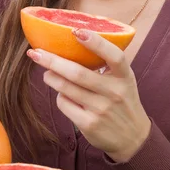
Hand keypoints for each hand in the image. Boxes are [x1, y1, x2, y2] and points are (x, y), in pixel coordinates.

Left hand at [27, 29, 151, 162]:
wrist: (133, 138)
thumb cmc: (123, 100)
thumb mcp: (123, 80)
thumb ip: (106, 64)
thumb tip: (73, 42)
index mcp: (124, 76)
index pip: (114, 56)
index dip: (96, 42)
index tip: (77, 31)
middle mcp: (114, 92)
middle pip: (77, 73)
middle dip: (52, 61)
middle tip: (36, 53)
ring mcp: (101, 110)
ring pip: (66, 88)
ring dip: (51, 78)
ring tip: (46, 72)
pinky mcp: (89, 125)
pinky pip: (65, 104)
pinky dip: (59, 96)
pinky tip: (62, 94)